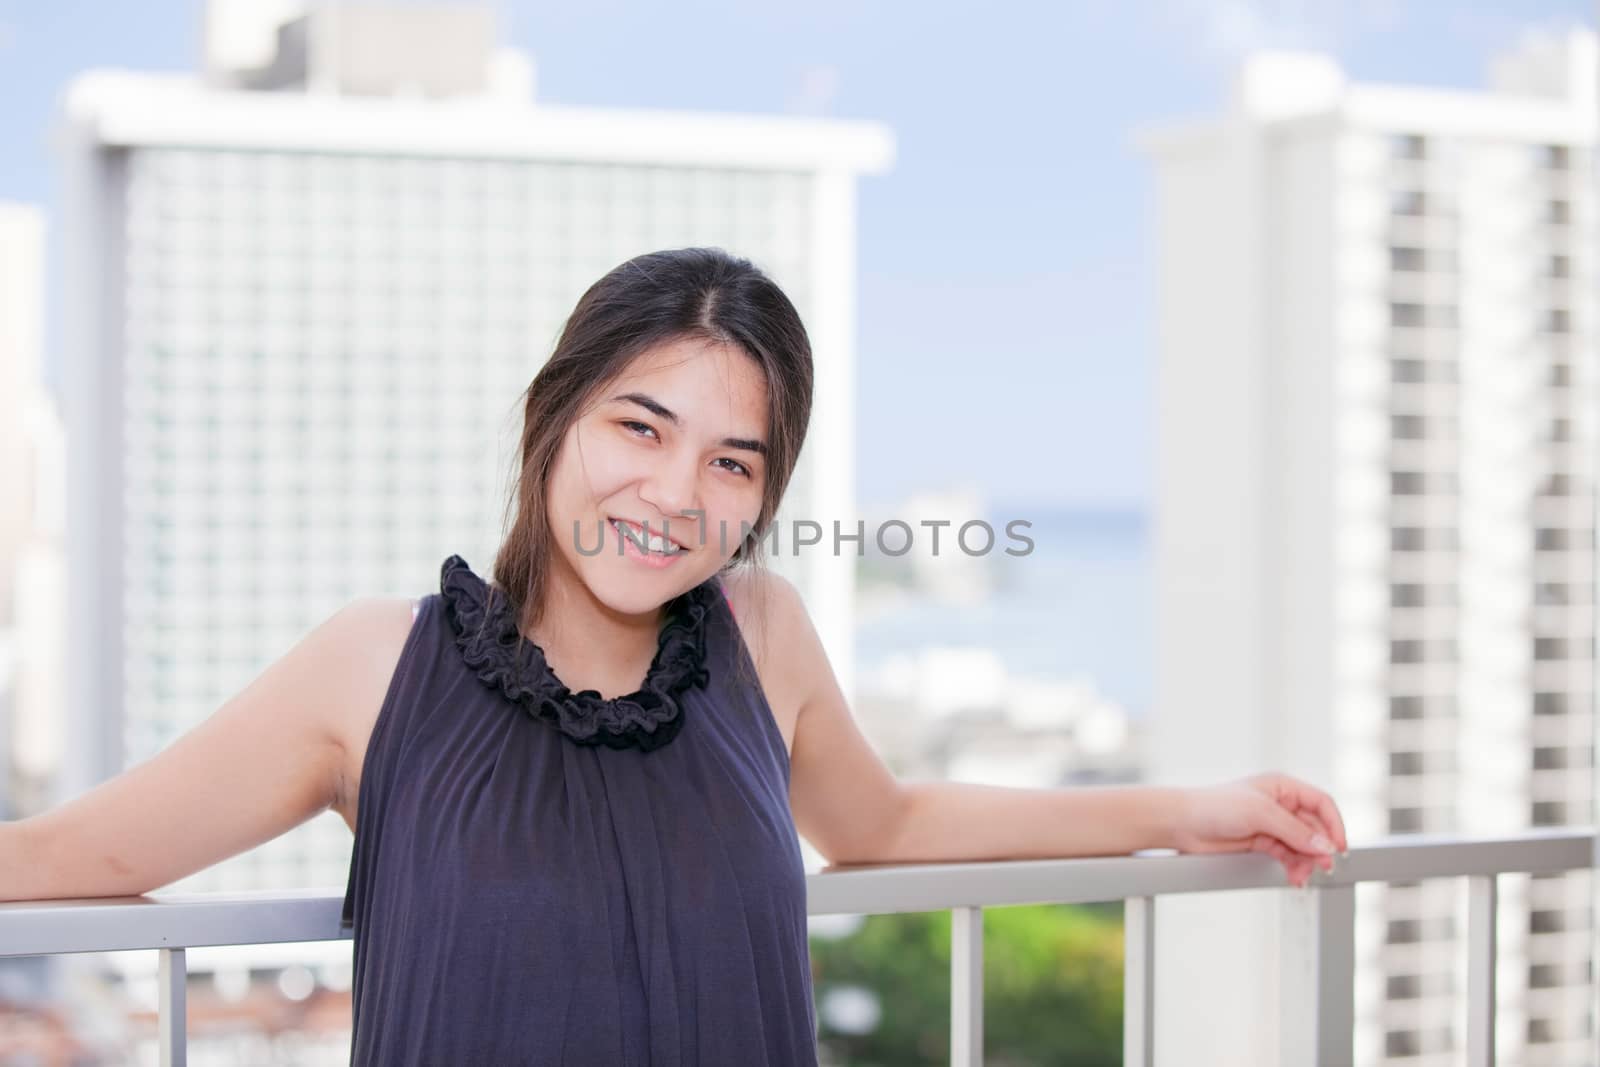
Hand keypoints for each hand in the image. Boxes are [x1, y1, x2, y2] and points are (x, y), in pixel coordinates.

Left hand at [1169, 773, 1348, 888]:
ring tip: (1301, 876)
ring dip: (1306, 862)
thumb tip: (1325, 845)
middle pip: (1314, 828)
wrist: (1183, 824)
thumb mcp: (1260, 813)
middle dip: (1319, 848)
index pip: (1321, 803)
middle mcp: (1280, 805)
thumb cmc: (1215, 806)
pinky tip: (1294, 877)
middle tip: (1322, 867)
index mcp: (1283, 787)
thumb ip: (1295, 830)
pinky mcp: (1262, 842)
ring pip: (1302, 846)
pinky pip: (1287, 856)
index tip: (1339, 846)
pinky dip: (1293, 867)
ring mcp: (1272, 825)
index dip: (1334, 824)